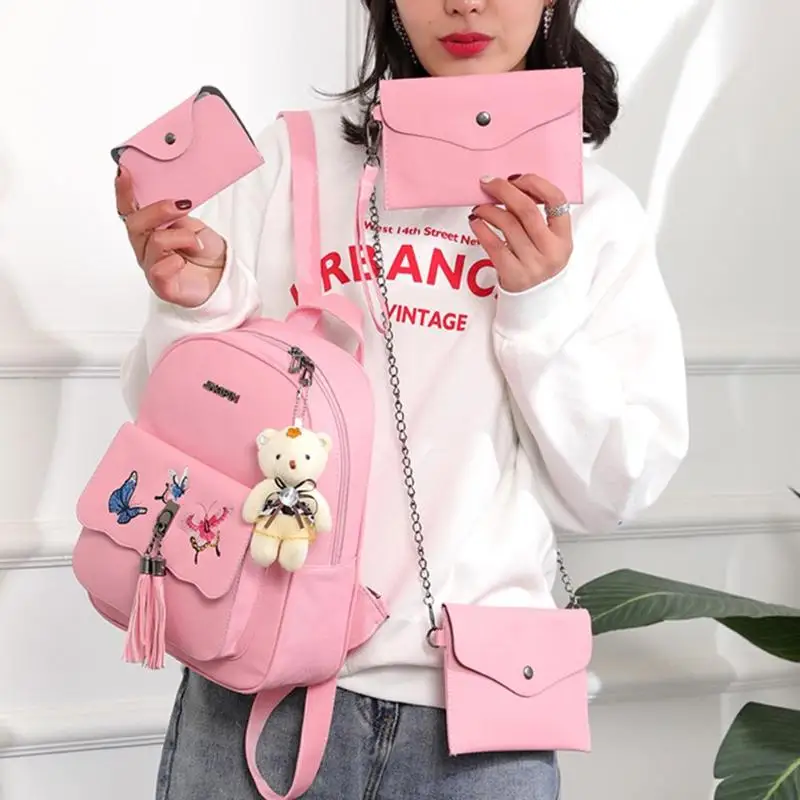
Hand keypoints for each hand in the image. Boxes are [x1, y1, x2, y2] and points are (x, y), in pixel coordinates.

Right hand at [114, 166, 226, 307]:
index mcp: (149, 231)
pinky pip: (158, 271)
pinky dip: (173, 262)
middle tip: (183, 205)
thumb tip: (166, 205)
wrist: (224, 277)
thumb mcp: (192, 224)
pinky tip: (182, 262)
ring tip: (197, 242)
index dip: (124, 192)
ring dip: (181, 237)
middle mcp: (145, 249)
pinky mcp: (162, 287)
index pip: (129, 210)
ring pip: (153, 243)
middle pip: (135, 224)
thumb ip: (174, 215)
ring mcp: (151, 268)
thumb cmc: (206, 252)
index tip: (124, 171)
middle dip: (158, 210)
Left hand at [468, 174, 572, 293]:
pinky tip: (476, 222)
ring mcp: (533, 264)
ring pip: (508, 225)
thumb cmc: (538, 265)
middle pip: (527, 209)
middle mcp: (551, 251)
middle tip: (489, 183)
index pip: (557, 199)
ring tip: (480, 207)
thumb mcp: (548, 243)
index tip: (516, 178)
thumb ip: (537, 218)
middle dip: (505, 190)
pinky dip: (481, 229)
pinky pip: (493, 245)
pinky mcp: (513, 275)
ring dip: (489, 209)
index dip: (535, 183)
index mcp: (564, 238)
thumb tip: (510, 187)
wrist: (534, 303)